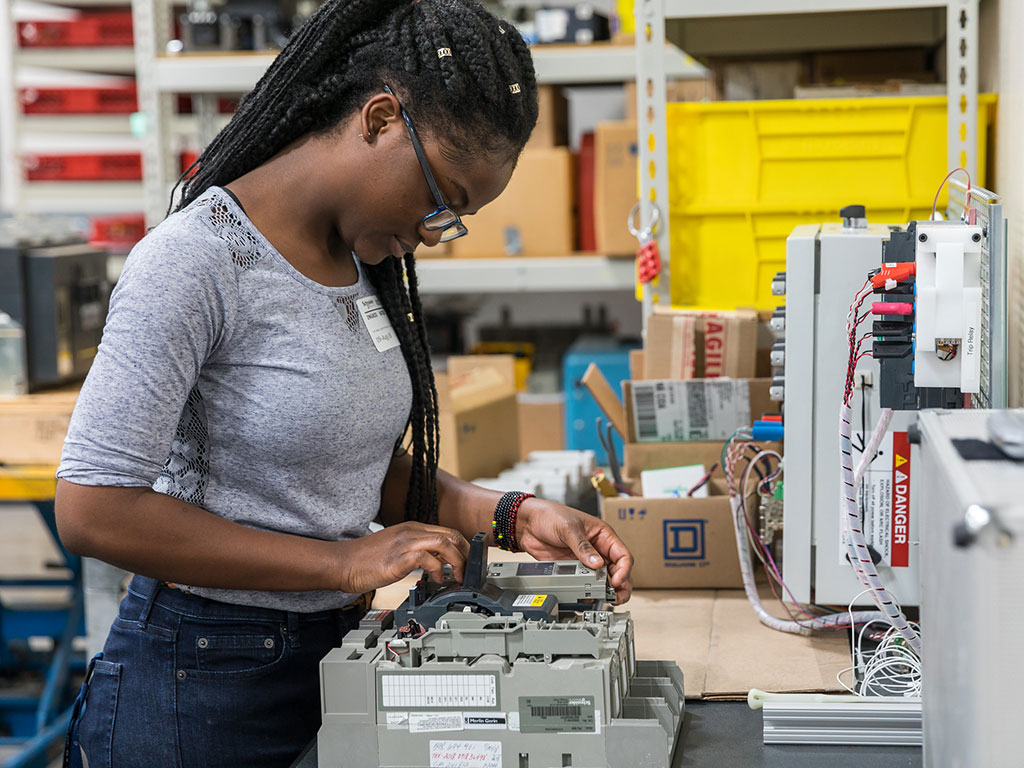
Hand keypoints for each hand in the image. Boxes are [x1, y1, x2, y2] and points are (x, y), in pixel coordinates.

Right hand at [336, 522, 469, 594]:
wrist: (343, 562)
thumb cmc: (365, 560)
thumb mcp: (397, 551)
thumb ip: (416, 553)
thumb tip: (437, 564)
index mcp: (411, 528)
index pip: (446, 531)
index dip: (462, 546)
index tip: (467, 560)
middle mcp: (411, 531)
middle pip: (450, 534)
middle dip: (465, 553)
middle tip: (467, 570)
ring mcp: (405, 542)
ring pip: (444, 542)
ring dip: (457, 560)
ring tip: (457, 576)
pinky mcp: (399, 557)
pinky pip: (427, 557)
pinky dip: (437, 568)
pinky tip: (435, 579)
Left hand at [515, 498, 633, 603]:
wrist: (527, 524)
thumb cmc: (550, 516)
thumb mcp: (569, 528)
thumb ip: (583, 547)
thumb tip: (597, 563)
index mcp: (603, 535)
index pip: (623, 555)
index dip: (624, 570)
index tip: (616, 580)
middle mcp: (598, 549)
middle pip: (618, 571)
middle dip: (621, 586)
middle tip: (616, 598)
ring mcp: (586, 561)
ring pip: (603, 580)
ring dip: (605, 591)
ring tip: (604, 600)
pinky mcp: (573, 570)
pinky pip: (586, 584)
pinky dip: (588, 592)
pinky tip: (587, 598)